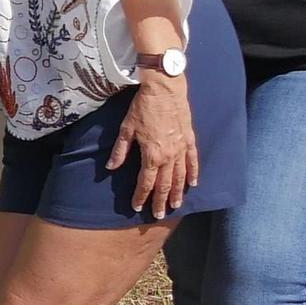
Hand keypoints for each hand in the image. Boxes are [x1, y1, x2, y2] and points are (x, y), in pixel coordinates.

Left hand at [106, 72, 197, 219]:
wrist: (165, 88)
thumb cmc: (143, 107)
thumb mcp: (126, 129)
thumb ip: (120, 151)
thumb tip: (111, 167)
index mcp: (152, 155)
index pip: (146, 182)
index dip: (141, 196)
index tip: (137, 207)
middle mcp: (169, 155)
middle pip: (165, 184)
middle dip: (160, 201)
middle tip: (158, 215)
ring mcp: (181, 148)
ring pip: (181, 176)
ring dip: (177, 192)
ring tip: (175, 206)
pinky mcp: (189, 139)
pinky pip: (193, 160)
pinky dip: (194, 173)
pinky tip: (193, 184)